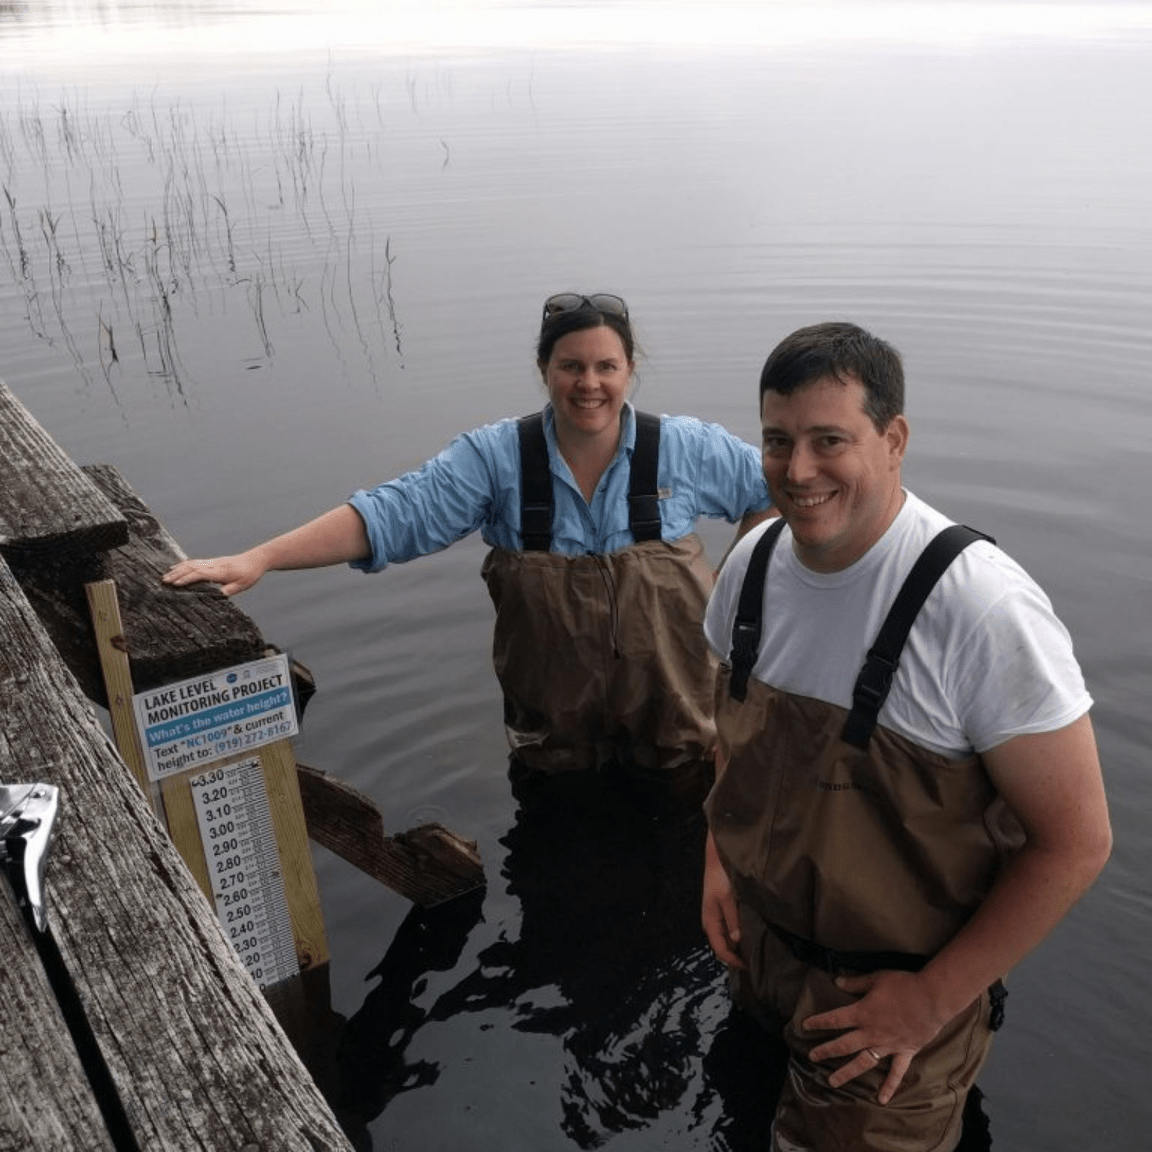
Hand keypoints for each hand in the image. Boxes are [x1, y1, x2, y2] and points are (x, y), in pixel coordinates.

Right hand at [162, 554, 263, 596]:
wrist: (256, 559)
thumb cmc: (250, 574)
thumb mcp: (241, 586)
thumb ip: (227, 591)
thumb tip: (214, 597)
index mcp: (221, 572)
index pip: (200, 574)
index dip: (187, 579)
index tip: (176, 585)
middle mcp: (214, 565)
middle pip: (192, 567)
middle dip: (177, 574)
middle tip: (163, 581)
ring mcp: (212, 562)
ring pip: (191, 563)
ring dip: (177, 569)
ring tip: (165, 576)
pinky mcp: (213, 561)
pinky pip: (195, 561)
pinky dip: (183, 564)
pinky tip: (176, 567)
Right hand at [701, 834, 745, 969]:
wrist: (717, 860)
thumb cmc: (721, 879)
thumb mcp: (728, 899)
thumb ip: (733, 919)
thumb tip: (737, 940)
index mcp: (710, 923)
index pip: (720, 950)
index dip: (734, 961)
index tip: (750, 966)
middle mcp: (712, 924)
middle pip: (724, 947)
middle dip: (738, 956)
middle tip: (757, 961)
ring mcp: (717, 918)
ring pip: (728, 940)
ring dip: (740, 946)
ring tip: (756, 950)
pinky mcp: (723, 912)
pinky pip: (730, 930)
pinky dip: (740, 936)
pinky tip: (751, 935)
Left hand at [802, 969, 952, 1104]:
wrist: (932, 998)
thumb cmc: (903, 985)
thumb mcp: (876, 979)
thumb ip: (855, 983)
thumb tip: (836, 981)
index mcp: (863, 1013)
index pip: (835, 1019)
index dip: (819, 1022)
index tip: (805, 1026)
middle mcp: (872, 1033)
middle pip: (844, 1045)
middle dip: (826, 1051)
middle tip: (812, 1057)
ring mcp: (888, 1045)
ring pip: (863, 1062)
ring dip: (847, 1073)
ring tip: (832, 1082)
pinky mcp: (905, 1052)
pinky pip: (895, 1073)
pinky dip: (889, 1086)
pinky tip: (882, 1100)